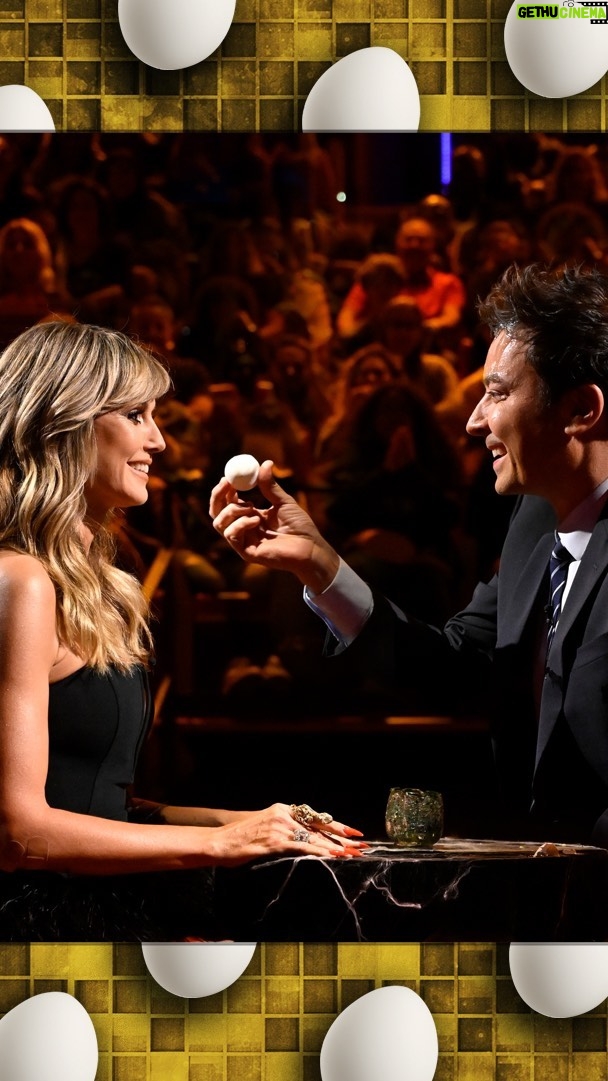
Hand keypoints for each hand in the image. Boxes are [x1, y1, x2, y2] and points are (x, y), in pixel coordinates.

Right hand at [207, 803, 365, 865]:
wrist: (219, 842)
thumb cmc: (239, 839)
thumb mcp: (264, 829)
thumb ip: (283, 831)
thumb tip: (301, 842)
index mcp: (283, 810)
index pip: (315, 818)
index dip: (335, 826)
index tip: (352, 832)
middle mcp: (284, 814)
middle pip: (320, 825)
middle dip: (342, 836)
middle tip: (361, 843)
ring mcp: (280, 827)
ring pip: (314, 837)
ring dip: (336, 847)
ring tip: (353, 853)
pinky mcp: (275, 841)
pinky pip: (303, 847)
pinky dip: (320, 852)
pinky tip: (332, 856)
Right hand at [210, 460, 339, 593]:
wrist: (310, 547)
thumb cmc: (300, 527)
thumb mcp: (284, 501)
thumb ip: (270, 486)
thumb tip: (265, 463)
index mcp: (250, 516)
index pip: (228, 503)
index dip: (225, 490)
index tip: (227, 477)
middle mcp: (244, 529)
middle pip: (217, 513)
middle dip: (218, 497)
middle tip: (226, 484)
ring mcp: (244, 541)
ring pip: (220, 524)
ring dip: (232, 510)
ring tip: (252, 506)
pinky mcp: (246, 552)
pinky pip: (232, 535)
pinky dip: (240, 524)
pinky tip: (256, 520)